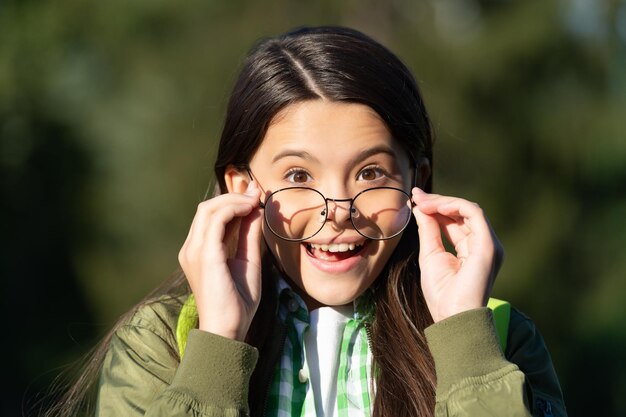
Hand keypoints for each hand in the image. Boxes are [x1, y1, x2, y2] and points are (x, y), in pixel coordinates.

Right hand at [178, 182, 262, 340]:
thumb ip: (249, 235)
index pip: (210, 217)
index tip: (254, 194)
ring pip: (209, 209)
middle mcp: (191, 248)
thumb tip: (255, 209)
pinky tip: (250, 209)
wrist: (228, 330)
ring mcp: (194, 250)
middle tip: (256, 192)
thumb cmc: (238, 303)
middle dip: (233, 196)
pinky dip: (233, 209)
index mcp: (199, 252)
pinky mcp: (205, 254)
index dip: (232, 201)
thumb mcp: (248, 261)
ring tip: (255, 200)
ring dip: (234, 200)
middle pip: (207, 208)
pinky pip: (216, 220)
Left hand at [411, 188, 503, 322]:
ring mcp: (488, 244)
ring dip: (442, 202)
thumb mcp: (430, 255)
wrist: (453, 318)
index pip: (455, 220)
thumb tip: (420, 207)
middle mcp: (483, 244)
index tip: (415, 199)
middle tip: (416, 196)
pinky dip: (455, 205)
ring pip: (467, 210)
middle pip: (461, 213)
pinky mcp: (488, 245)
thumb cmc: (442, 294)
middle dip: (437, 201)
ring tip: (422, 201)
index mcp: (471, 249)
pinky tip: (436, 206)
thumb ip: (428, 230)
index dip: (435, 207)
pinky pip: (474, 214)